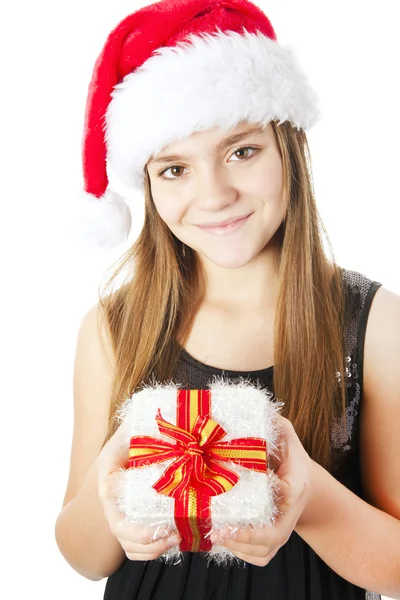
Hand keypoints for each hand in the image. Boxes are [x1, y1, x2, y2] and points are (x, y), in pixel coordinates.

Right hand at [96, 419, 181, 560]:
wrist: (120, 451)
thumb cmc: (126, 440)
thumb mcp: (127, 432)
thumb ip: (134, 428)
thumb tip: (146, 418)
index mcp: (109, 488)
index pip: (117, 522)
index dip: (139, 533)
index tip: (162, 530)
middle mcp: (112, 508)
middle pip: (126, 540)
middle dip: (152, 544)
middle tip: (176, 534)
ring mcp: (121, 517)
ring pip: (132, 548)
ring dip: (155, 550)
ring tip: (177, 537)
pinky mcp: (133, 522)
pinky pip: (138, 548)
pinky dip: (154, 551)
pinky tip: (172, 538)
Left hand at [210, 414, 311, 565]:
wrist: (302, 482)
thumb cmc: (288, 455)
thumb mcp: (286, 435)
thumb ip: (275, 425)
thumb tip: (258, 409)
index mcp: (297, 484)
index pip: (290, 493)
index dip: (275, 494)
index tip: (257, 487)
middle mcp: (292, 512)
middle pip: (276, 534)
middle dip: (247, 536)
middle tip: (220, 530)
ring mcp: (284, 529)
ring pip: (265, 550)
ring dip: (239, 547)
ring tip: (214, 535)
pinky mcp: (274, 541)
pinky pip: (260, 557)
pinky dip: (241, 554)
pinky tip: (222, 541)